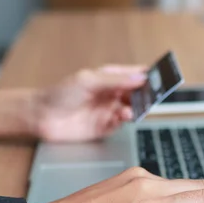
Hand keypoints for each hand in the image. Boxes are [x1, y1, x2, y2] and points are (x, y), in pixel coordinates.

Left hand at [0, 65, 146, 140]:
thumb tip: (140, 78)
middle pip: (137, 93)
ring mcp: (108, 111)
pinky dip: (126, 119)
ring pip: (132, 109)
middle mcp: (111, 94)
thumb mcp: (89, 81)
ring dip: (137, 107)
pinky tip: (124, 115)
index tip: (161, 75)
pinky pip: (122, 123)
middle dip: (147, 93)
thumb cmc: (60, 94)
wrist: (42, 117)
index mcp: (108, 78)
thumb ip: (116, 80)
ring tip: (137, 106)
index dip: (148, 75)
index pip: (134, 74)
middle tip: (155, 94)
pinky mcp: (104, 127)